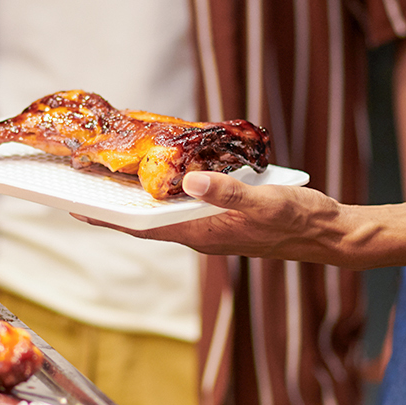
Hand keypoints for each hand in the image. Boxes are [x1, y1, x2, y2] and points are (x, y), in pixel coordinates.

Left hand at [76, 171, 347, 264]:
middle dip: (115, 203)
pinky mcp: (226, 217)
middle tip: (83, 179)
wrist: (331, 234)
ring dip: (139, 196)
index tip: (75, 204)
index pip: (143, 228)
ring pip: (165, 212)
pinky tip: (166, 170)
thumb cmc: (300, 219)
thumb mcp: (266, 201)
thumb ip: (229, 192)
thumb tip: (189, 182)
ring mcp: (213, 226)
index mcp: (204, 233)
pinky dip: (168, 189)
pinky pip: (186, 204)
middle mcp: (202, 232)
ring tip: (112, 172)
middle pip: (147, 220)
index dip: (109, 217)